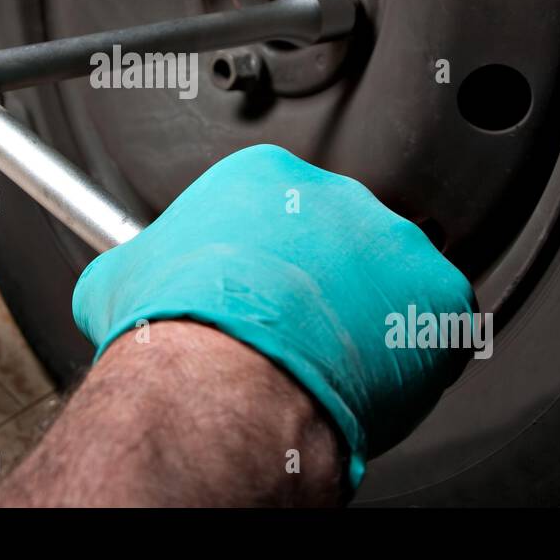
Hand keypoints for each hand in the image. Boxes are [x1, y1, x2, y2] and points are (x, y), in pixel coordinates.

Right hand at [72, 144, 475, 488]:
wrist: (216, 383)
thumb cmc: (175, 331)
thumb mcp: (123, 276)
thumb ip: (139, 260)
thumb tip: (126, 276)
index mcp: (265, 176)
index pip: (277, 208)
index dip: (266, 259)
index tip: (257, 288)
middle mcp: (334, 195)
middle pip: (337, 239)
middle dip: (320, 283)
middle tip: (290, 329)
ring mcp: (390, 243)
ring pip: (389, 279)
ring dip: (365, 316)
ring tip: (327, 361)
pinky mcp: (437, 296)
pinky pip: (436, 323)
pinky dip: (411, 353)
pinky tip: (368, 376)